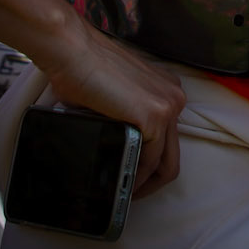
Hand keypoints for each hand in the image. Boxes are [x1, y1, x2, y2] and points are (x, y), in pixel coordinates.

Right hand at [40, 9, 185, 195]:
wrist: (75, 53)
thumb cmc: (85, 69)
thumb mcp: (117, 95)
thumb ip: (126, 116)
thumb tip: (117, 145)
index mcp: (166, 89)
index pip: (167, 139)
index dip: (151, 165)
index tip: (132, 177)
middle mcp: (174, 96)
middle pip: (172, 155)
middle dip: (152, 181)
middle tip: (130, 195)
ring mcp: (168, 106)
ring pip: (165, 163)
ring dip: (143, 183)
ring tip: (123, 194)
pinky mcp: (155, 117)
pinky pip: (149, 162)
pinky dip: (135, 177)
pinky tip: (120, 183)